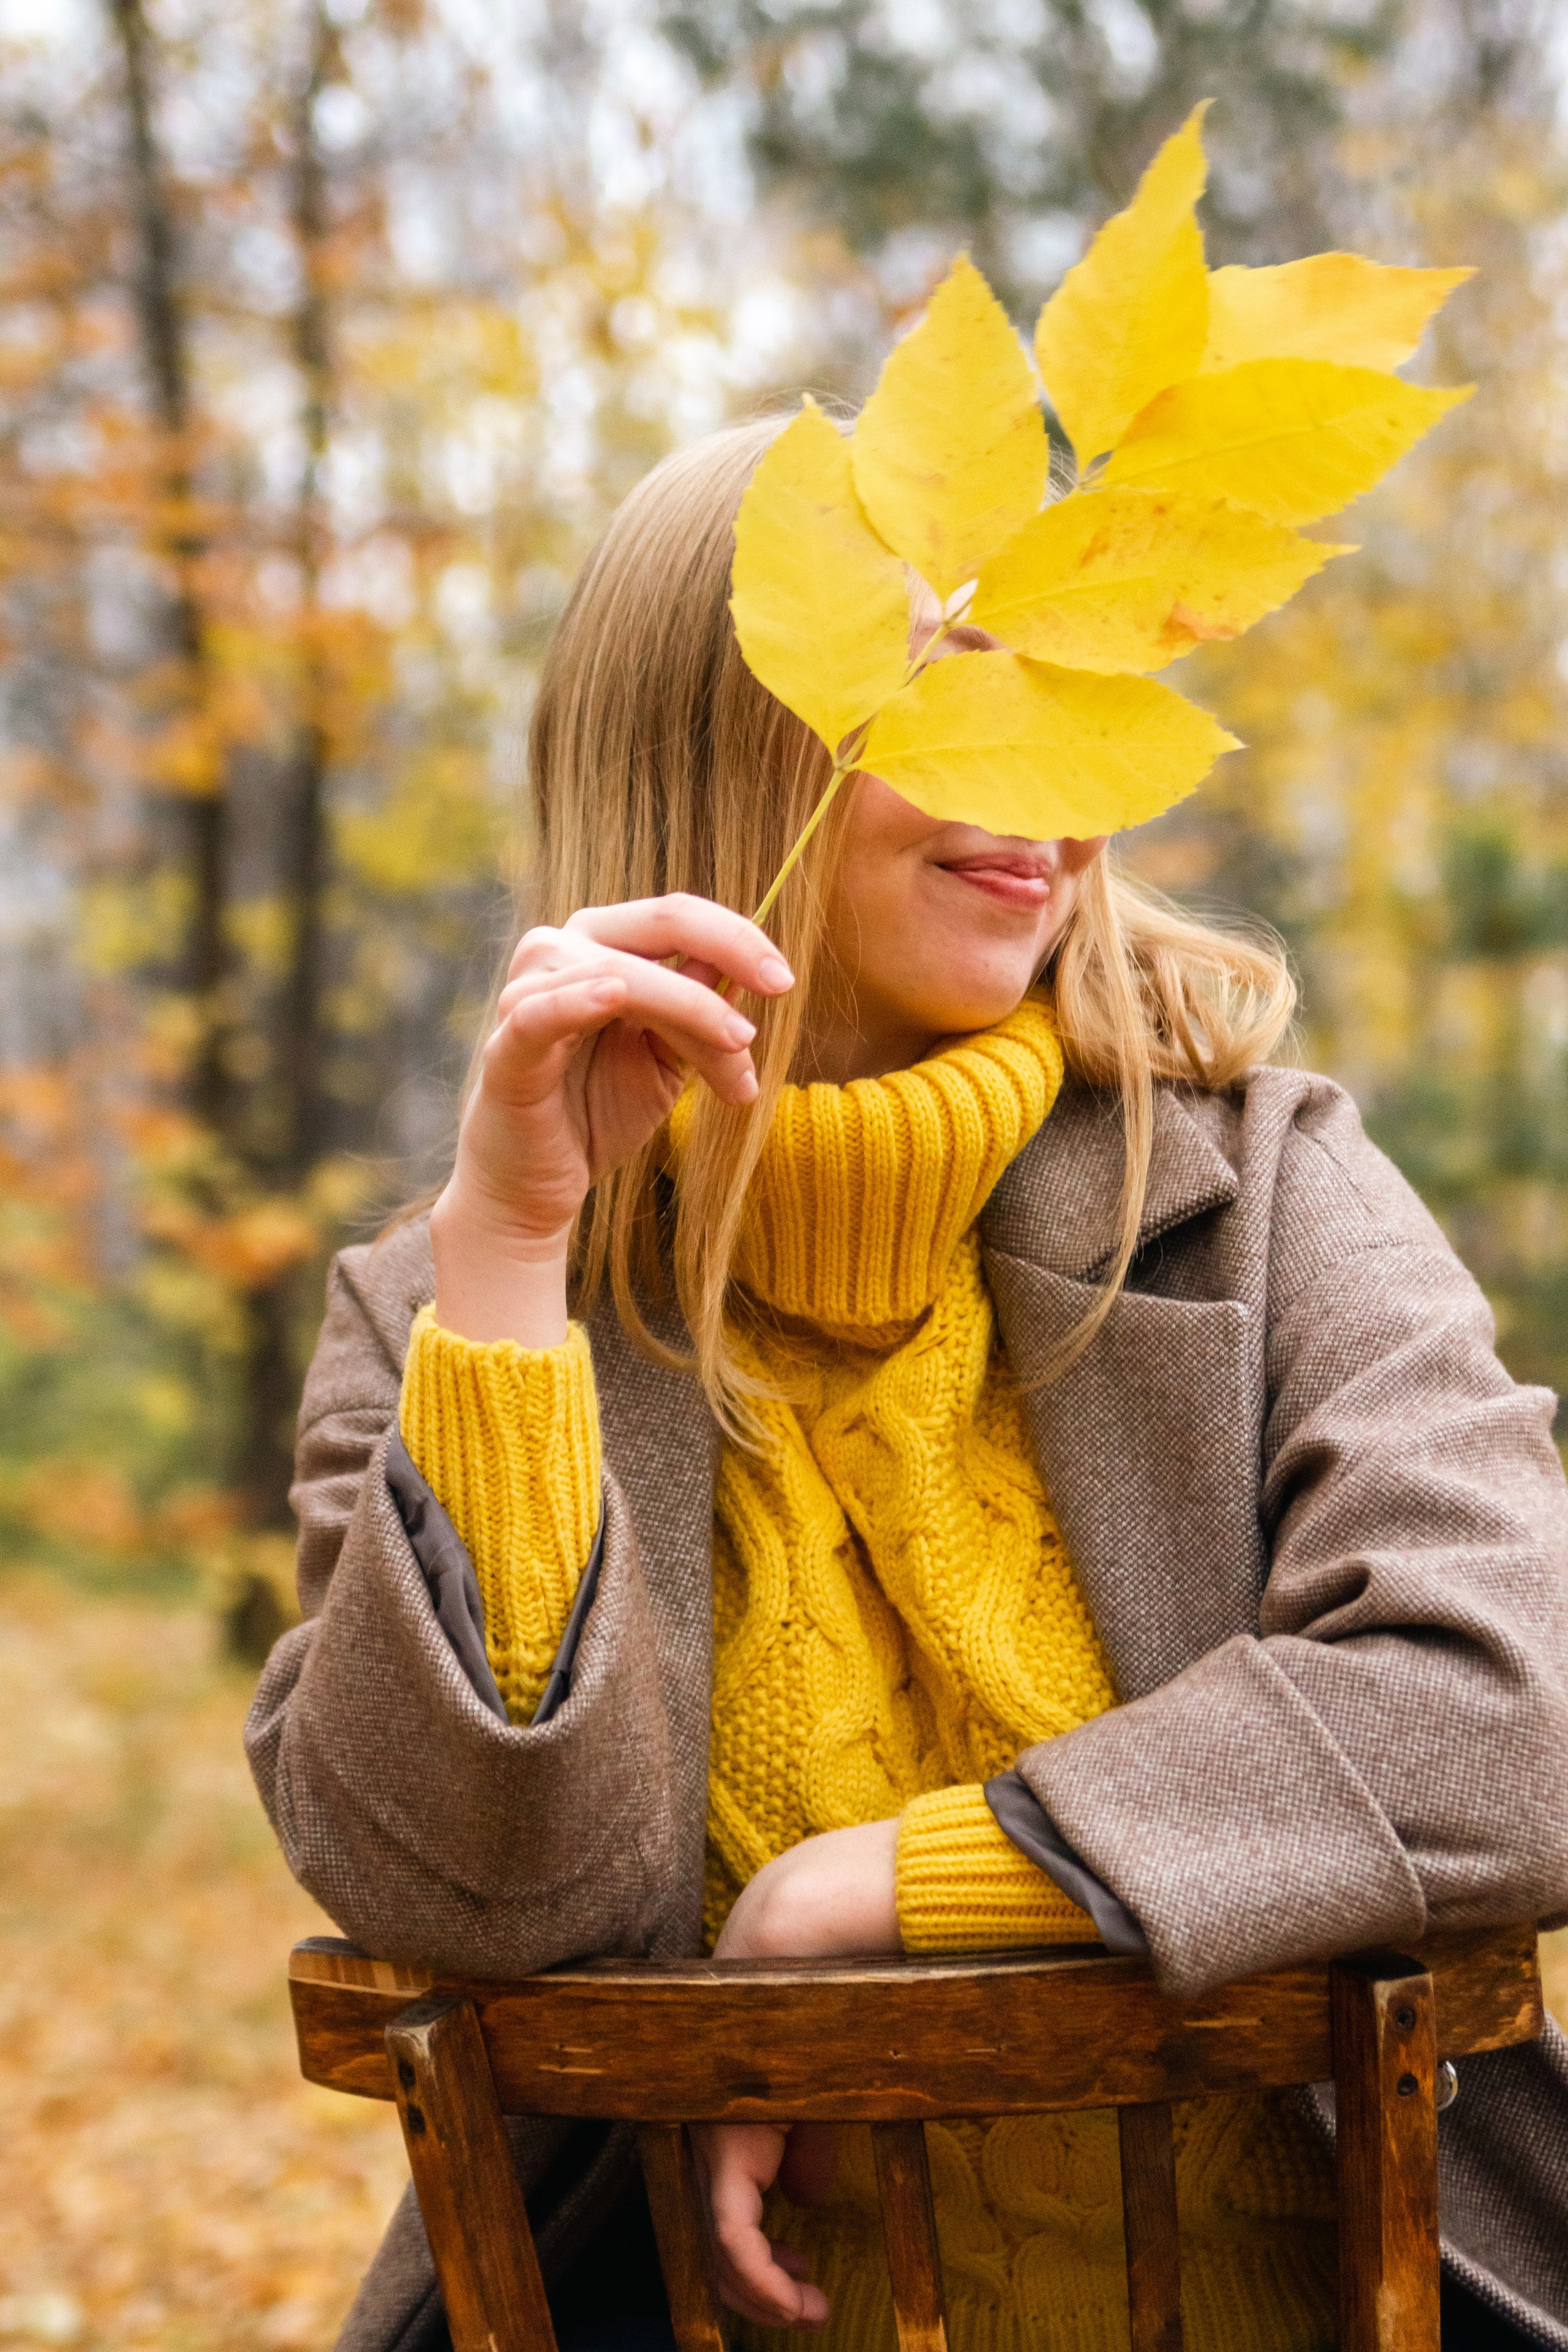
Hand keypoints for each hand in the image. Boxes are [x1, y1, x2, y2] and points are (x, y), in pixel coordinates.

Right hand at [429, 895, 792, 1345]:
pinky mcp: (506, 1050)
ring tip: (732, 1060)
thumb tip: (753, 974)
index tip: (784, 978)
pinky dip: (577, 1000)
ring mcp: (525, 996)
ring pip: (621, 973)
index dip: (736, 935)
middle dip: (728, 951)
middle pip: (658, 926)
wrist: (536, 1190)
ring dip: (689, 1010)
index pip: (675, 916)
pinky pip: (540, 1013)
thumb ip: (700, 1012)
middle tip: (780, 988)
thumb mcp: (667, 1058)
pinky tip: (614, 997)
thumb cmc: (596, 1114)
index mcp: (598, 946)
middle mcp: (557, 952)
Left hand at [692, 1820, 900, 2328]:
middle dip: (756, 2286)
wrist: (808, 1926)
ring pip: (715, 2241)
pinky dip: (755, 2272)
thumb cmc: (826, 1988)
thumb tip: (803, 2191)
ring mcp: (713, 2131)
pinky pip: (727, 2228)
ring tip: (802, 2305)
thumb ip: (806, 2135)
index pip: (724, 2205)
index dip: (757, 2261)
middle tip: (803, 2309)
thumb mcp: (822, 2081)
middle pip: (713, 2234)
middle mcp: (712, 2125)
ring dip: (757, 2288)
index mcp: (732, 2109)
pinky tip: (793, 2290)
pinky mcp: (727, 2138)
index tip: (804, 2289)